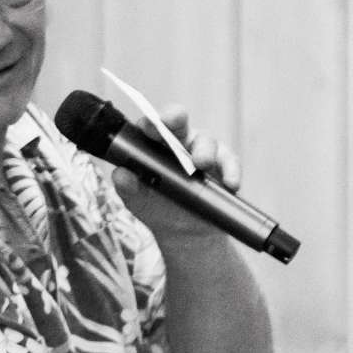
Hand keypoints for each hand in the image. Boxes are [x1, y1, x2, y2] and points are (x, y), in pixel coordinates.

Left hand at [112, 104, 242, 241]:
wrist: (185, 234)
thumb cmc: (159, 209)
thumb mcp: (140, 202)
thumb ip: (129, 188)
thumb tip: (120, 175)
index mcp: (155, 146)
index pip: (152, 127)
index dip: (151, 122)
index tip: (149, 126)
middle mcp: (180, 142)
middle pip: (178, 122)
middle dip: (175, 117)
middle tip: (173, 121)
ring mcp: (204, 152)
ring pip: (207, 141)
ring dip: (204, 150)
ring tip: (201, 163)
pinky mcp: (225, 166)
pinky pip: (230, 161)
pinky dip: (231, 170)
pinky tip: (230, 183)